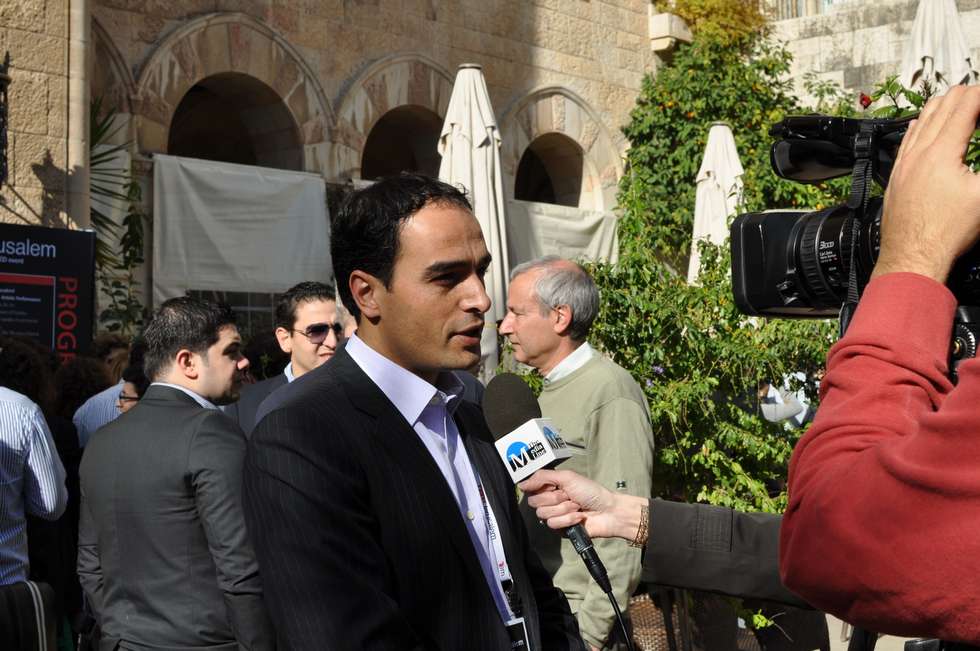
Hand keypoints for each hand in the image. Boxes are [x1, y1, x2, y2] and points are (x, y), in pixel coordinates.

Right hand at [518, 469, 646, 541]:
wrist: (608, 511)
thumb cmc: (591, 491)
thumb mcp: (567, 477)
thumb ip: (542, 477)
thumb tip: (521, 483)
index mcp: (551, 487)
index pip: (531, 488)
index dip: (541, 488)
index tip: (553, 487)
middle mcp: (551, 501)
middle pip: (535, 502)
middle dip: (554, 499)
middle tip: (568, 496)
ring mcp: (555, 516)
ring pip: (543, 515)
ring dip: (563, 509)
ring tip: (576, 506)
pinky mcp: (561, 529)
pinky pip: (553, 525)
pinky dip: (568, 519)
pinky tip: (579, 516)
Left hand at [873, 85, 979, 282]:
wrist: (911, 257)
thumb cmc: (945, 233)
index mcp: (941, 151)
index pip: (966, 106)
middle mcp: (917, 153)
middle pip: (942, 107)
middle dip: (966, 94)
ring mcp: (903, 165)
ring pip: (921, 121)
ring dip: (942, 106)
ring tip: (960, 100)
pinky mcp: (896, 178)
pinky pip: (906, 140)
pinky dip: (920, 125)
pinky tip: (922, 124)